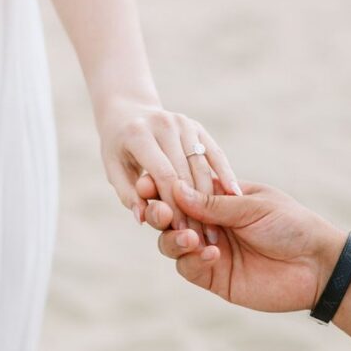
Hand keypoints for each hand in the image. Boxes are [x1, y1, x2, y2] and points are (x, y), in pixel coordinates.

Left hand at [97, 100, 239, 241]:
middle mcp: (164, 124)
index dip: (175, 206)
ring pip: (203, 165)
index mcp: (139, 135)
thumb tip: (142, 219)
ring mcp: (183, 123)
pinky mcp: (197, 126)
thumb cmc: (119, 149)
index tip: (182, 232)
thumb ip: (128, 195)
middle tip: (204, 237)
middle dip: (196, 208)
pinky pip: (216, 153)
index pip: (163, 175)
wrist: (129, 113)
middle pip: (185, 172)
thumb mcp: (114, 170)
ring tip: (218, 227)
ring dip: (213, 198)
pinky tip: (236, 195)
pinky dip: (226, 174)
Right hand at [138, 175, 345, 312]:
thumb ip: (214, 203)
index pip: (180, 189)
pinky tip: (211, 254)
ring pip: (170, 243)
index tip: (147, 185)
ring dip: (173, 239)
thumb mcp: (253, 207)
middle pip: (168, 216)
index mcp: (217, 197)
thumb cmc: (292, 225)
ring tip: (189, 238)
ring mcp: (208, 250)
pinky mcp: (213, 277)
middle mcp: (208, 222)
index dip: (161, 187)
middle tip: (160, 213)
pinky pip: (189, 268)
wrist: (317, 265)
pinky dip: (193, 260)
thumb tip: (175, 188)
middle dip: (158, 213)